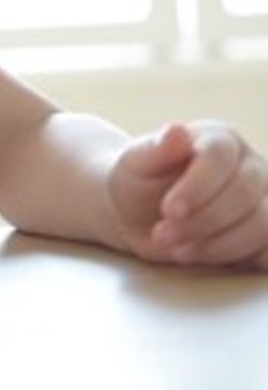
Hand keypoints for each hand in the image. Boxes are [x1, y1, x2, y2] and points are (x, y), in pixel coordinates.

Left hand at [110, 120, 267, 268]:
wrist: (139, 216)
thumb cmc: (138, 183)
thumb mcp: (135, 165)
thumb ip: (156, 150)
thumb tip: (176, 130)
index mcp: (219, 139)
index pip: (220, 156)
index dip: (197, 185)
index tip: (169, 210)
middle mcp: (250, 166)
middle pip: (245, 192)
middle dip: (203, 220)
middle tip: (163, 235)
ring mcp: (265, 200)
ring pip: (262, 224)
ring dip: (217, 245)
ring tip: (177, 250)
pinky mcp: (267, 234)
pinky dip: (237, 259)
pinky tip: (204, 257)